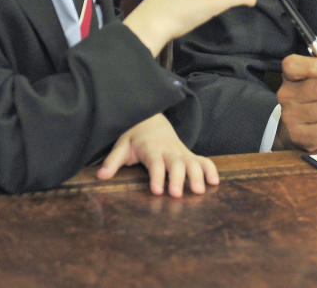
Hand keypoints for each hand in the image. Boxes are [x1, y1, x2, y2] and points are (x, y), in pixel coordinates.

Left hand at [97, 113, 218, 196]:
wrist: (151, 120)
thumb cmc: (135, 137)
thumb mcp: (122, 146)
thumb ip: (113, 161)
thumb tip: (101, 176)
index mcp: (152, 149)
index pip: (155, 163)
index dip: (156, 176)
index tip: (156, 190)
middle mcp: (169, 151)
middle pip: (176, 164)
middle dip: (178, 179)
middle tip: (177, 195)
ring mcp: (181, 152)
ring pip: (192, 162)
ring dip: (197, 176)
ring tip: (199, 191)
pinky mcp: (189, 155)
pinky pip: (203, 160)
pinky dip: (210, 169)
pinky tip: (215, 183)